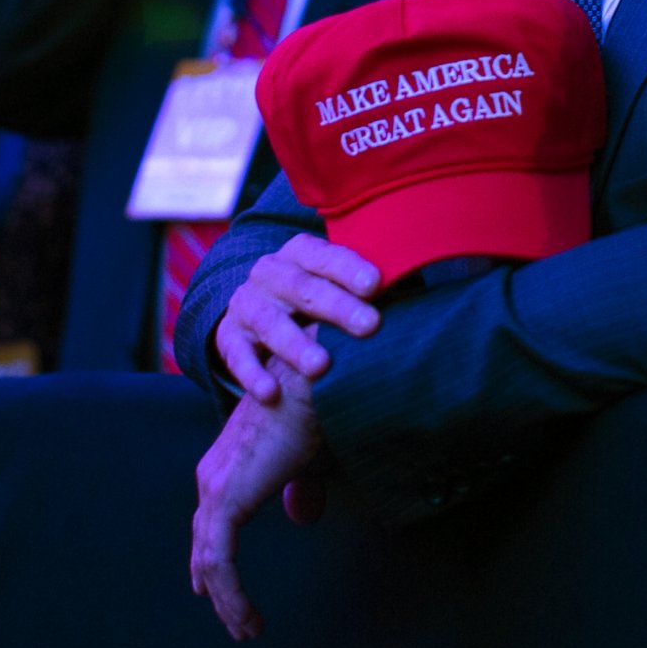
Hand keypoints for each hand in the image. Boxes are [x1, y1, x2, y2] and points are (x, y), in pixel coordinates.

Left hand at [188, 359, 326, 641]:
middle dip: (217, 586)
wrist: (313, 384)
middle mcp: (212, 476)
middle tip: (235, 623)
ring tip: (247, 630)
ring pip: (211, 560)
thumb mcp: (308, 460)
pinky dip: (232, 595)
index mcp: (227, 465)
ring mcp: (215, 488)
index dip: (210, 557)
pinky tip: (248, 619)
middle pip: (206, 543)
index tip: (211, 589)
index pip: (210, 522)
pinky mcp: (226, 500)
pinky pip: (220, 562)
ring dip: (228, 601)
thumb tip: (301, 516)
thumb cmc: (317, 413)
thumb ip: (299, 489)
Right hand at [211, 237, 381, 402]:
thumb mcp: (335, 284)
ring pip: (270, 322)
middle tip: (370, 326)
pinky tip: (271, 394)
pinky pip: (237, 356)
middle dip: (337, 307)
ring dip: (295, 345)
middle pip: (302, 288)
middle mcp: (269, 273)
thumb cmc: (318, 299)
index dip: (348, 268)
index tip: (376, 284)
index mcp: (299, 253)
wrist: (258, 314)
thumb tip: (418, 287)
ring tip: (321, 367)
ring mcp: (246, 304)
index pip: (324, 256)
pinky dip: (252, 375)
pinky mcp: (228, 336)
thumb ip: (367, 286)